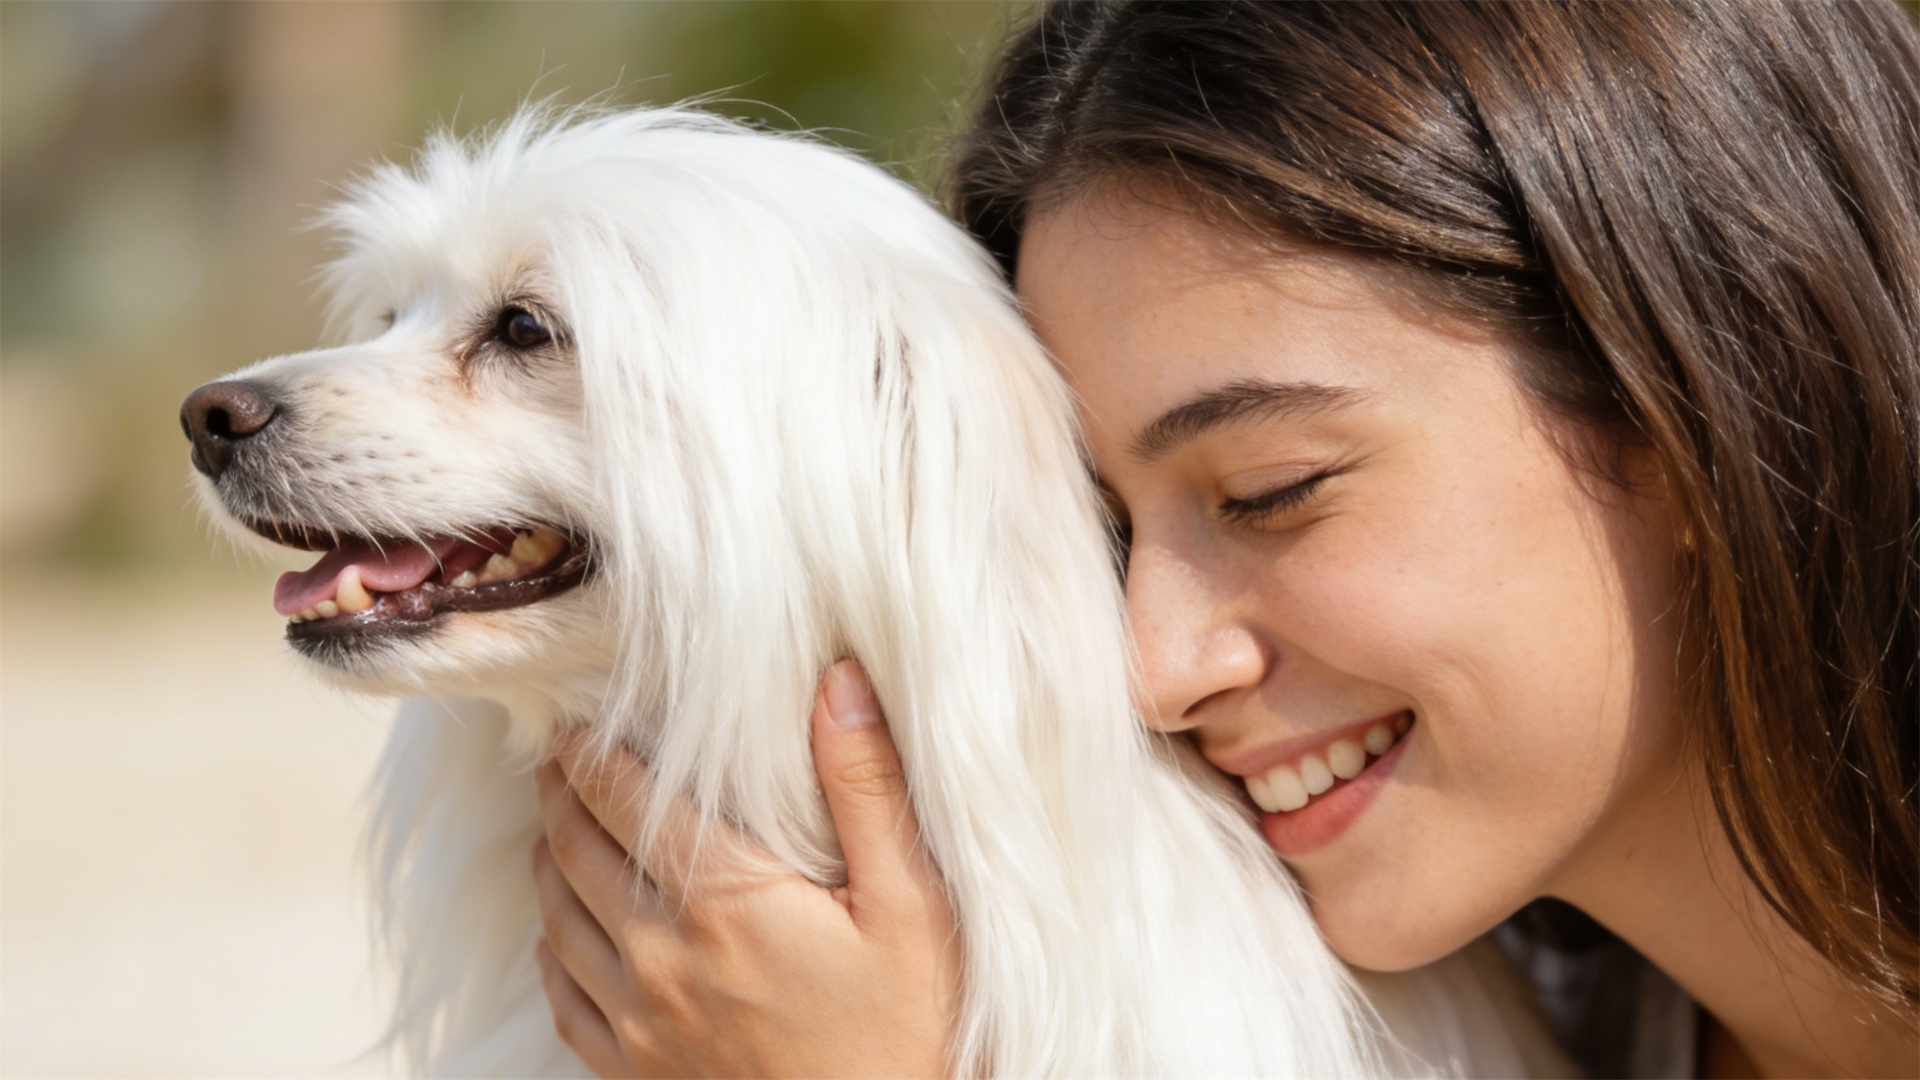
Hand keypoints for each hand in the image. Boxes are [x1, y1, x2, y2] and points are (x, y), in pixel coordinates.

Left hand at [531, 661, 960, 1077]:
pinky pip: (564, 997)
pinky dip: (553, 946)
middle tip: (559, 754)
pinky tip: (563, 928)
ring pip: (557, 915)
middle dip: (560, 790)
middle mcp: (662, 956)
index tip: (577, 717)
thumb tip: (839, 683)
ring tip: (555, 822)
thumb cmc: (909, 1031)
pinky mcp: (636, 1072)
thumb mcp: (914, 904)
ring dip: (548, 858)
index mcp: (726, 899)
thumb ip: (869, 789)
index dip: (590, 749)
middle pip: (574, 848)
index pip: (624, 797)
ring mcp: (640, 1021)